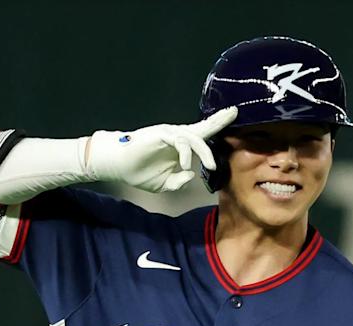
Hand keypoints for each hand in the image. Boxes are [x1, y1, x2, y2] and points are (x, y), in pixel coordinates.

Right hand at [85, 106, 237, 191]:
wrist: (119, 167)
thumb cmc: (140, 172)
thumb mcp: (165, 183)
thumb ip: (179, 181)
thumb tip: (191, 175)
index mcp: (182, 146)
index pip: (204, 133)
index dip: (218, 123)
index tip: (234, 114)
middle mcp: (178, 136)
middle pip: (203, 128)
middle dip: (219, 121)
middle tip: (234, 114)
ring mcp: (169, 134)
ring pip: (194, 137)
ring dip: (204, 152)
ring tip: (210, 167)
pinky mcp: (160, 135)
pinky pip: (179, 141)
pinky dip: (185, 153)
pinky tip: (185, 165)